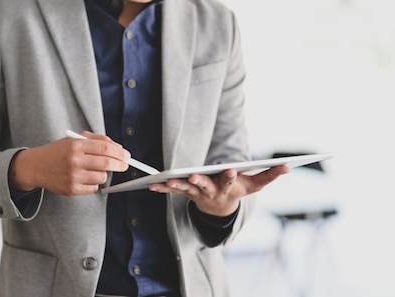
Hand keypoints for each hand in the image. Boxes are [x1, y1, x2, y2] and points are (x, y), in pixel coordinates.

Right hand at [9, 131, 129, 195]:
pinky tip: (85, 178)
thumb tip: (118, 148)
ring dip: (104, 174)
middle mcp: (74, 161)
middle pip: (107, 163)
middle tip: (124, 165)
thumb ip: (97, 140)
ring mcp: (73, 176)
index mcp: (76, 145)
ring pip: (102, 177)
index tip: (126, 155)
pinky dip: (94, 183)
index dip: (119, 152)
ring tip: (95, 169)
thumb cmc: (58, 151)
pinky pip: (93, 188)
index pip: (105, 148)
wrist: (36, 166)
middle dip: (120, 164)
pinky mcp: (71, 190)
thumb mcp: (74, 139)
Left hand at [149, 165, 289, 215]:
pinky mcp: (186, 192)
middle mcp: (212, 191)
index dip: (230, 176)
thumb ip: (271, 175)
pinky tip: (151, 185)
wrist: (221, 209)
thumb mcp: (256, 185)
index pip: (231, 181)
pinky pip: (172, 190)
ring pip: (186, 189)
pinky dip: (162, 188)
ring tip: (166, 180)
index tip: (231, 170)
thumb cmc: (240, 190)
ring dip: (176, 185)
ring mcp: (197, 193)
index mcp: (229, 187)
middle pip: (205, 186)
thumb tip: (289, 166)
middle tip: (193, 176)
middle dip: (199, 181)